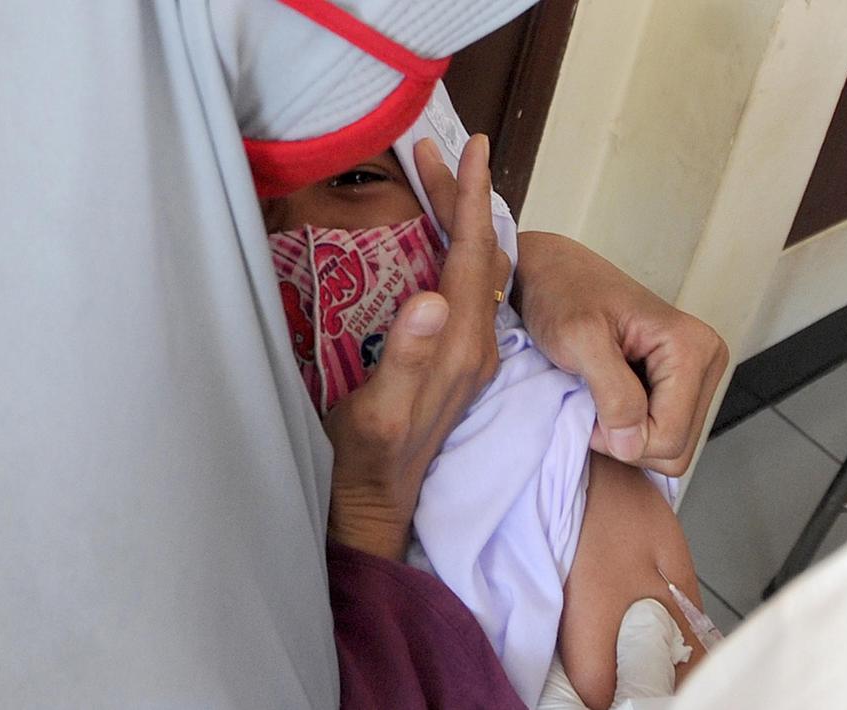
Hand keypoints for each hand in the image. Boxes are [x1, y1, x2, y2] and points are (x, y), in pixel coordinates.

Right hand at [326, 135, 510, 558]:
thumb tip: (431, 296)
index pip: (474, 257)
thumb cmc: (365, 463)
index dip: (472, 199)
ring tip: (448, 182)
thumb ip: (408, 359)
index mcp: (461, 346)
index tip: (472, 146)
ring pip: (476, 272)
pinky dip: (455, 253)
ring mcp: (468, 354)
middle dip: (468, 199)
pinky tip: (443, 246)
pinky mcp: (456, 363)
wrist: (376, 508)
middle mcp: (476, 345)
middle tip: (455, 148)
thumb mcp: (379, 414)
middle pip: (481, 256)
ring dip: (464, 223)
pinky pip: (465, 291)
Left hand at [514, 232, 727, 476]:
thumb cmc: (562, 295)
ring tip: (599, 397)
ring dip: (628, 435)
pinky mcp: (683, 384)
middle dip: (627, 440)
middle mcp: (707, 360)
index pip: (670, 439)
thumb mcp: (579, 340)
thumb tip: (634, 444)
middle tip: (591, 403)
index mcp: (693, 348)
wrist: (555, 273)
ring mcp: (698, 374)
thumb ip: (613, 393)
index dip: (621, 438)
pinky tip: (610, 396)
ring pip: (671, 447)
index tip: (586, 404)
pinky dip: (632, 427)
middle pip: (676, 450)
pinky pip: (664, 433)